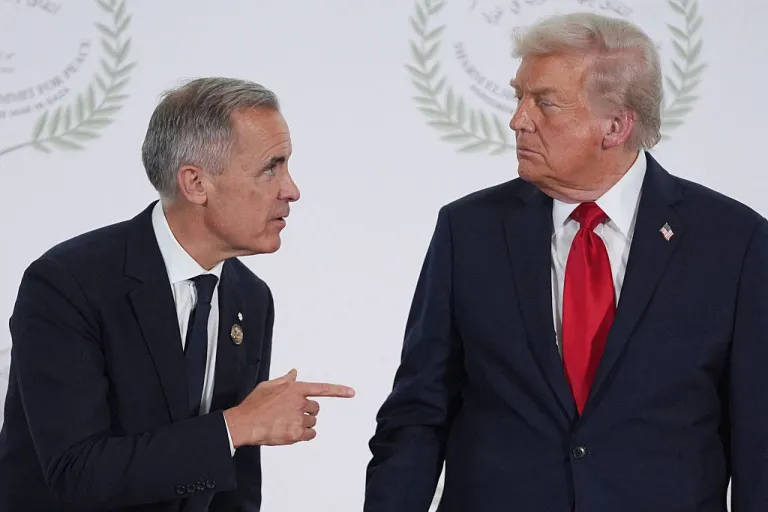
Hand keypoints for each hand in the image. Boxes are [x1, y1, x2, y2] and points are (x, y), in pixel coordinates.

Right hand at [223, 369, 353, 447]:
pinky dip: (304, 434)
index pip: (322, 389)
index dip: (339, 391)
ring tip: (286, 423)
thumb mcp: (268, 386)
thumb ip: (284, 380)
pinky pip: (310, 434)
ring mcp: (298, 418)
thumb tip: (294, 373)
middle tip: (292, 414)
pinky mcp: (296, 433)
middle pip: (315, 408)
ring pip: (312, 422)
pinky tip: (291, 431)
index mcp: (294, 389)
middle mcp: (299, 402)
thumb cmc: (254, 405)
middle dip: (307, 411)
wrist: (244, 423)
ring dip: (304, 423)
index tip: (351, 392)